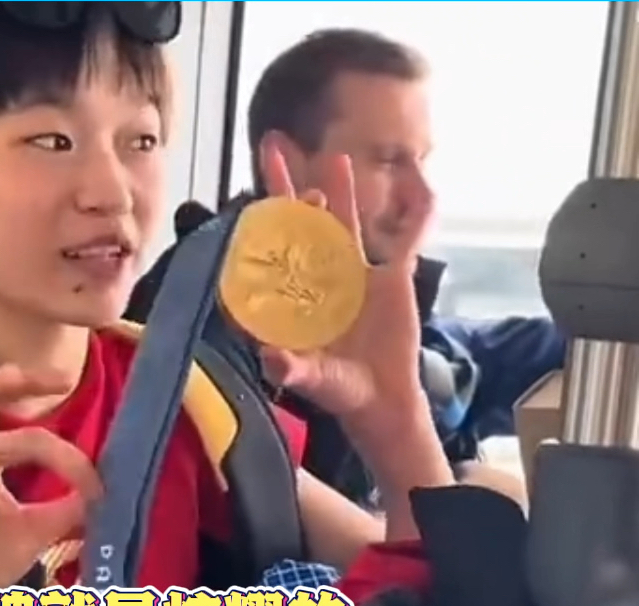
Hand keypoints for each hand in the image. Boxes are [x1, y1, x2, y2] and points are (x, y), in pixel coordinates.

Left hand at [257, 148, 430, 426]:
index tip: (247, 204)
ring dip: (340, 189)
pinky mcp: (393, 274)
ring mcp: (355, 272)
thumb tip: (269, 357)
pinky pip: (408, 233)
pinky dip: (416, 206)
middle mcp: (319, 276)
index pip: (271, 251)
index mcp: (294, 294)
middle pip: (300, 222)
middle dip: (285, 186)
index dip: (259, 225)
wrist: (381, 399)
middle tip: (271, 147)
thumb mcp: (312, 379)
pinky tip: (417, 176)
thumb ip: (290, 368)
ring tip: (333, 157)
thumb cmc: (338, 390)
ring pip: (344, 220)